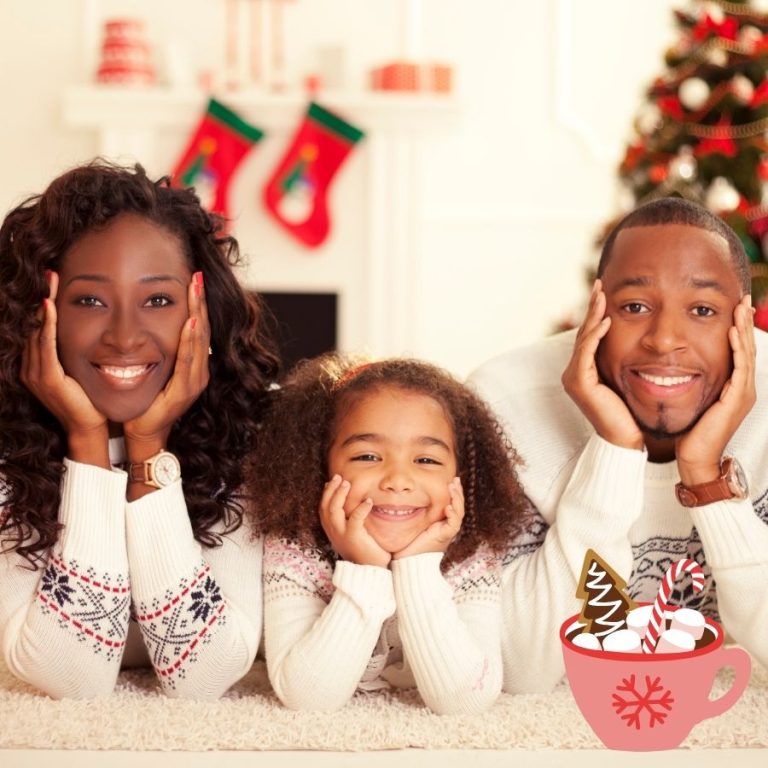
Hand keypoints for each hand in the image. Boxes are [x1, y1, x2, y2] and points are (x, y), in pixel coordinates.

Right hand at [21, 271, 108, 464]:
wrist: (90, 428)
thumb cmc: (92, 400)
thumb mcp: (84, 370)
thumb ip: (81, 352)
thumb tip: (97, 331)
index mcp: (41, 365)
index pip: (41, 327)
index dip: (47, 304)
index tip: (56, 280)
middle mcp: (32, 367)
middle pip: (35, 324)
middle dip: (43, 298)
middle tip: (51, 273)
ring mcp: (36, 373)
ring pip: (37, 330)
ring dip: (44, 305)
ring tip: (50, 282)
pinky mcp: (46, 378)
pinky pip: (44, 345)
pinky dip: (47, 325)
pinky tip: (50, 307)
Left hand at [123, 272, 209, 454]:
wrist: (143, 432)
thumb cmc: (146, 401)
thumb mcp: (156, 369)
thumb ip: (161, 350)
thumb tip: (155, 324)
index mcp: (194, 365)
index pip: (198, 327)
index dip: (198, 303)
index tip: (195, 279)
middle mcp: (199, 371)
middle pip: (203, 329)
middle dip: (200, 302)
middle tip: (198, 276)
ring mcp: (195, 381)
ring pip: (199, 341)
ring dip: (198, 314)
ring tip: (196, 291)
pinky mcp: (185, 391)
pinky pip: (189, 361)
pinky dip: (191, 341)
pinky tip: (191, 324)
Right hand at [319, 475, 390, 567]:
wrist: (369, 571)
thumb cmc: (363, 551)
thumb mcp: (351, 534)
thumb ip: (348, 521)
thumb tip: (352, 504)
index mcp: (331, 530)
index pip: (322, 509)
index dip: (325, 494)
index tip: (330, 481)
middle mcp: (333, 532)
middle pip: (326, 506)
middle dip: (331, 490)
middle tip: (339, 477)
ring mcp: (341, 535)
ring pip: (334, 510)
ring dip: (340, 494)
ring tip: (347, 483)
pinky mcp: (354, 537)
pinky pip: (355, 519)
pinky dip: (361, 508)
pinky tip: (368, 501)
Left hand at [392, 478, 463, 560]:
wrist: (408, 562)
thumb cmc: (408, 545)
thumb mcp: (412, 523)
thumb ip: (414, 512)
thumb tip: (405, 496)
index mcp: (441, 522)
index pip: (452, 504)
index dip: (454, 493)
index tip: (452, 480)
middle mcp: (446, 526)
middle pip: (458, 507)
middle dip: (458, 492)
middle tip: (456, 480)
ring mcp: (446, 532)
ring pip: (459, 514)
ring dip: (457, 500)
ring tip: (453, 488)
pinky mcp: (444, 538)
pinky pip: (453, 525)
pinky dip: (452, 516)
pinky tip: (449, 507)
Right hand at [561, 279, 643, 449]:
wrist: (626, 440)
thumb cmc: (631, 413)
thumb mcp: (627, 379)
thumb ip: (624, 360)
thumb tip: (638, 340)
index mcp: (583, 371)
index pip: (590, 335)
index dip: (596, 313)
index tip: (604, 292)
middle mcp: (574, 373)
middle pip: (584, 332)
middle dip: (592, 307)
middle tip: (600, 285)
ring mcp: (574, 378)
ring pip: (584, 339)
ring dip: (593, 315)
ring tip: (602, 295)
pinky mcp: (580, 384)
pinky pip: (587, 353)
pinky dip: (596, 335)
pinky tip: (606, 321)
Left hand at [676, 295, 755, 484]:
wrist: (694, 458)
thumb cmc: (690, 433)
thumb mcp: (693, 400)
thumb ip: (692, 383)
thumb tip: (676, 367)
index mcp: (733, 388)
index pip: (737, 352)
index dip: (737, 330)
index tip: (734, 308)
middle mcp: (741, 389)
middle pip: (746, 348)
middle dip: (745, 323)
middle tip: (743, 300)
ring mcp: (742, 394)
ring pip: (746, 354)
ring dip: (744, 329)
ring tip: (741, 308)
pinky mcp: (735, 400)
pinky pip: (739, 368)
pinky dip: (737, 348)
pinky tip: (733, 332)